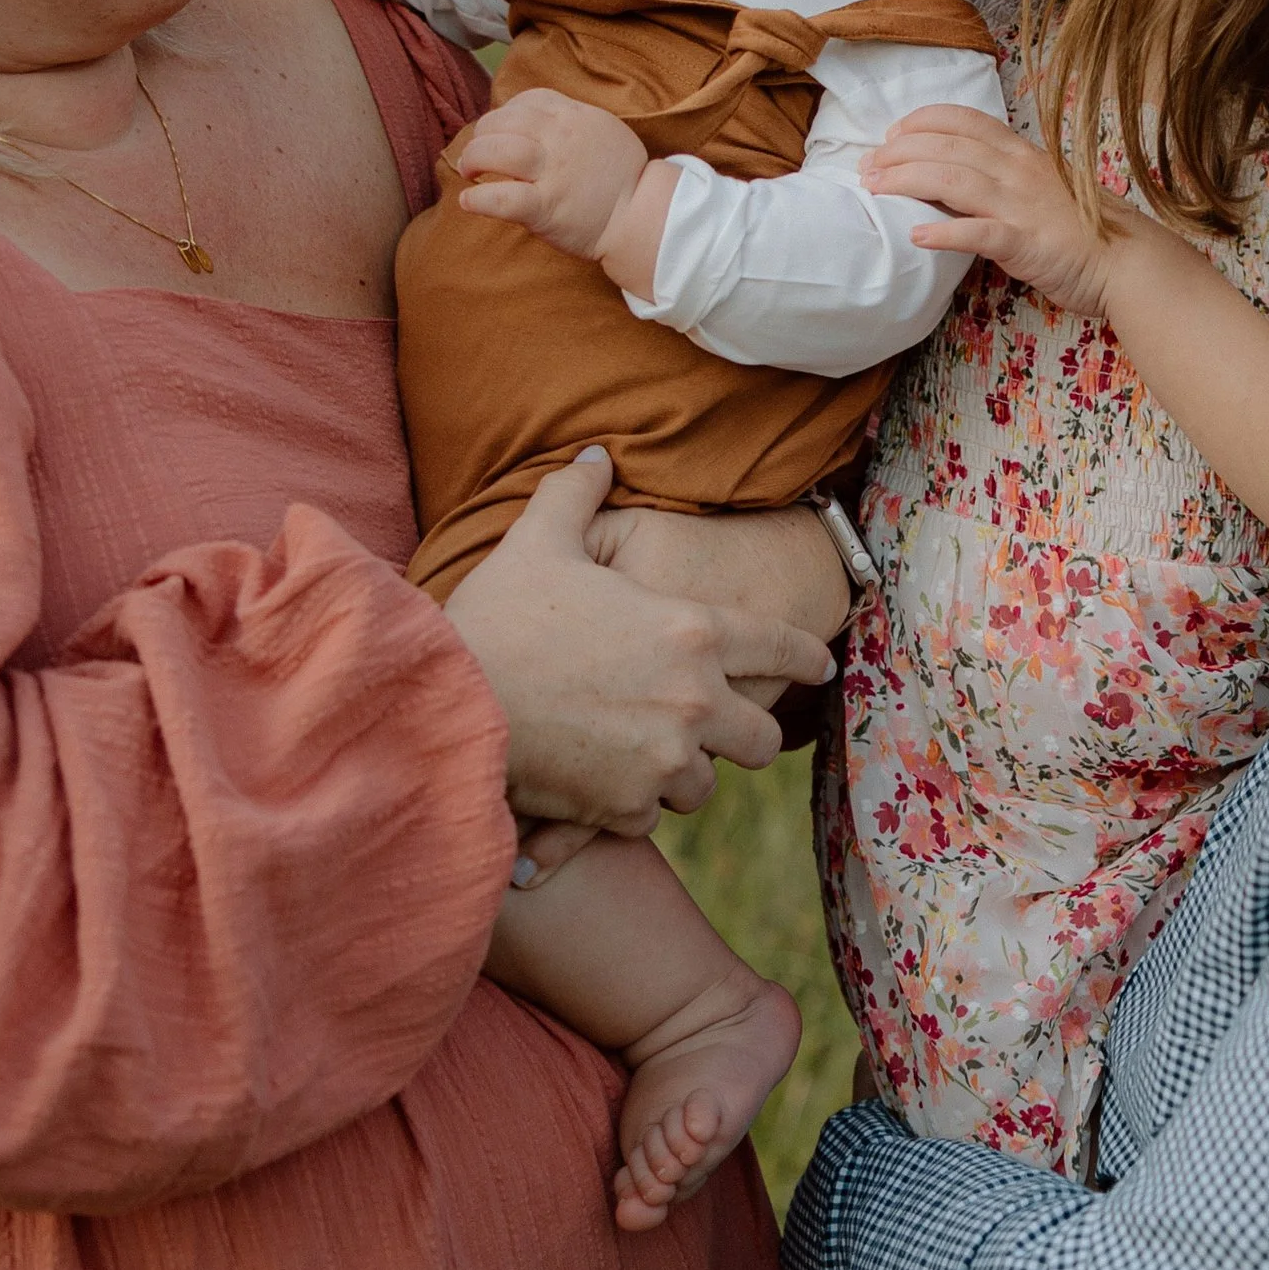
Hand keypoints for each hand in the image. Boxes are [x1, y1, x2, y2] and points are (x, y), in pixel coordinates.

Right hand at [440, 450, 832, 833]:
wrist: (447, 705)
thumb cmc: (494, 618)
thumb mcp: (538, 543)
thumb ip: (575, 495)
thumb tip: (595, 455)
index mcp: (690, 631)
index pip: (779, 646)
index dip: (806, 657)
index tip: (821, 667)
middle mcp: (694, 701)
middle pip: (759, 736)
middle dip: (747, 732)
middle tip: (729, 728)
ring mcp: (663, 760)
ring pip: (706, 782)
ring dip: (687, 770)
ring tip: (656, 758)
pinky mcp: (626, 808)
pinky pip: (652, 814)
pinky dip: (635, 803)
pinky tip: (607, 785)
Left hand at [457, 91, 677, 290]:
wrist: (645, 217)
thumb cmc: (625, 178)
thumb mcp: (605, 131)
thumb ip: (574, 123)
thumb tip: (540, 124)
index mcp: (575, 117)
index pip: (528, 100)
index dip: (505, 113)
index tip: (501, 132)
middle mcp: (562, 138)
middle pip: (505, 121)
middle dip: (482, 134)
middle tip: (476, 155)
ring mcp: (554, 172)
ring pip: (499, 150)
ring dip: (474, 158)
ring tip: (469, 171)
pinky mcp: (547, 207)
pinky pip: (504, 199)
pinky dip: (479, 200)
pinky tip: (468, 202)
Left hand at [864, 104, 1134, 315]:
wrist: (1129, 263)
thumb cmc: (1087, 229)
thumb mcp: (1045, 189)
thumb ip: (1007, 178)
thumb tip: (964, 177)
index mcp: (1023, 154)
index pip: (965, 121)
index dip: (922, 121)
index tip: (893, 133)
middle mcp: (1019, 171)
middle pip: (947, 147)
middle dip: (899, 151)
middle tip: (867, 166)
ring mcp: (1022, 206)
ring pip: (952, 180)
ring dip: (906, 181)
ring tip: (875, 189)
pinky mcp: (1025, 243)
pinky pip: (978, 233)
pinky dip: (944, 232)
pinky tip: (915, 236)